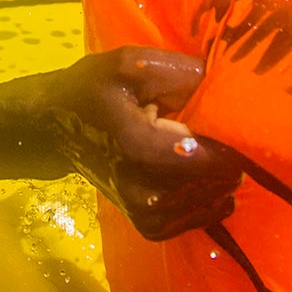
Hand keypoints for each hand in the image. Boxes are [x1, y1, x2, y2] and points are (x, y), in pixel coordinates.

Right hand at [48, 48, 241, 240]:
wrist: (54, 129)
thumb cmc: (93, 91)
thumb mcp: (129, 64)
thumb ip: (180, 72)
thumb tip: (228, 83)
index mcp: (140, 148)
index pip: (212, 159)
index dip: (233, 141)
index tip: (237, 123)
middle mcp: (145, 193)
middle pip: (218, 181)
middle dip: (227, 156)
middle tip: (218, 133)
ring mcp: (147, 215)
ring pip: (214, 201)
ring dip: (218, 176)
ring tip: (204, 149)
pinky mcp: (149, 227)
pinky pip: (201, 216)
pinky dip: (207, 195)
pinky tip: (197, 173)